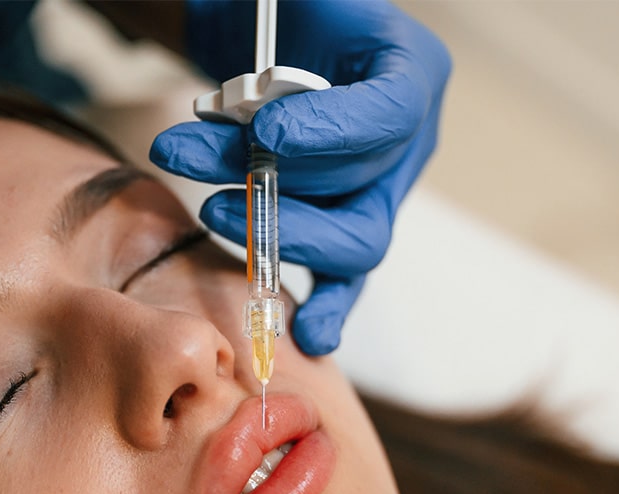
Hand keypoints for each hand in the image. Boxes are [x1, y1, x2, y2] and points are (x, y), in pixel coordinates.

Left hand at [150, 0, 450, 354]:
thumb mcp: (286, 13)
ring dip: (270, 230)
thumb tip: (258, 128)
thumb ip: (278, 61)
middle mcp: (409, 137)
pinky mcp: (348, 224)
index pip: (390, 113)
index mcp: (410, 69)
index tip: (266, 136)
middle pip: (363, 186)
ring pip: (348, 237)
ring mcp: (381, 188)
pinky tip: (308, 335)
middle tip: (214, 186)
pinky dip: (326, 306)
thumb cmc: (279, 17)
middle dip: (282, 192)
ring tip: (208, 205)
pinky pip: (346, 277)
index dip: (331, 132)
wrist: (264, 37)